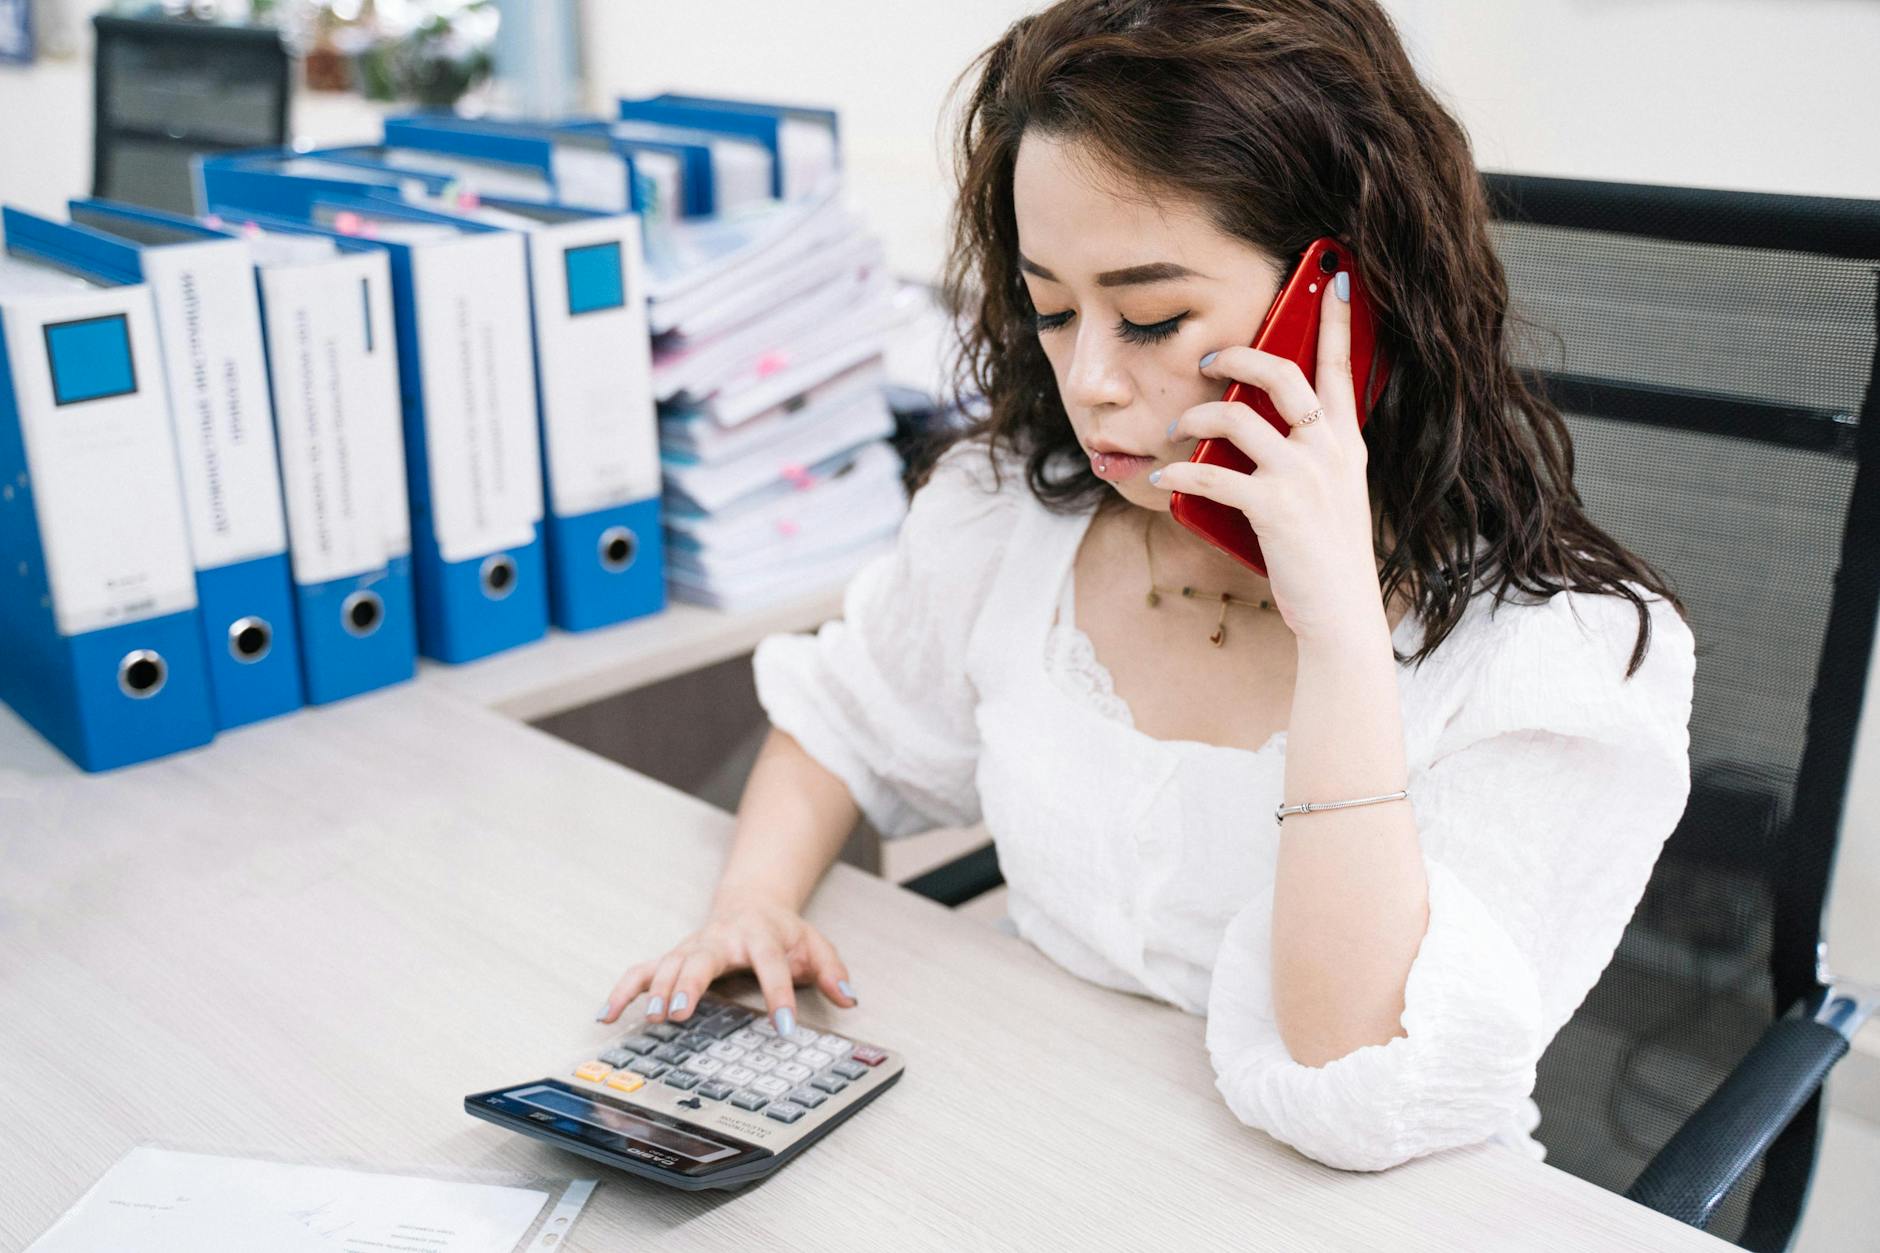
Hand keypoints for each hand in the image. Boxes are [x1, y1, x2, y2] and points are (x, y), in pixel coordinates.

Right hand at [595, 893, 856, 1037]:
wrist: (752, 902)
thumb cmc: (783, 933)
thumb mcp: (816, 946)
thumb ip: (833, 972)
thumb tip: (850, 998)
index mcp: (760, 936)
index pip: (770, 964)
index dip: (778, 995)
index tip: (784, 1027)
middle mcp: (721, 939)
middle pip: (702, 958)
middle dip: (689, 985)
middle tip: (679, 1012)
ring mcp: (693, 947)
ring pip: (668, 964)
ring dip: (656, 990)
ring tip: (649, 1018)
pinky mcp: (673, 956)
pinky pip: (642, 971)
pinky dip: (623, 991)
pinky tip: (606, 1015)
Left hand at [1149, 271, 1385, 643]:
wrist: (1340, 613)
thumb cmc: (1327, 556)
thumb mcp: (1333, 495)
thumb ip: (1310, 456)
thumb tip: (1255, 428)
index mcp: (1348, 444)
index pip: (1343, 368)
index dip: (1335, 320)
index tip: (1331, 277)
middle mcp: (1330, 451)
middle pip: (1283, 374)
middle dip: (1239, 355)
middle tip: (1207, 358)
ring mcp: (1303, 476)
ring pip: (1238, 417)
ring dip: (1195, 415)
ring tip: (1174, 427)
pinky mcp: (1274, 506)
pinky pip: (1211, 474)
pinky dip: (1177, 470)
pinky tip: (1159, 474)